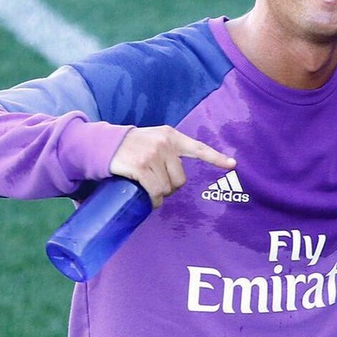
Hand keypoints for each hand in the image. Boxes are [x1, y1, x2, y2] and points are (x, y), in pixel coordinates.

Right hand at [109, 126, 235, 207]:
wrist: (104, 144)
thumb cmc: (131, 146)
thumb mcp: (153, 140)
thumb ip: (168, 152)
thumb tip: (178, 179)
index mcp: (171, 136)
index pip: (198, 148)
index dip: (216, 158)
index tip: (232, 164)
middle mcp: (164, 143)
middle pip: (180, 179)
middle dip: (171, 187)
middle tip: (157, 185)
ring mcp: (152, 155)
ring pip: (167, 188)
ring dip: (160, 194)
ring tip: (148, 188)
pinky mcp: (140, 167)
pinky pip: (155, 191)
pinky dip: (153, 200)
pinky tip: (149, 200)